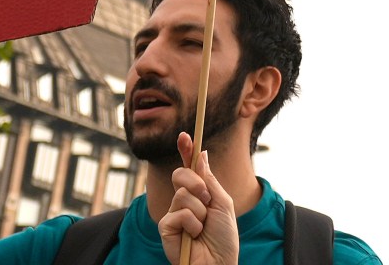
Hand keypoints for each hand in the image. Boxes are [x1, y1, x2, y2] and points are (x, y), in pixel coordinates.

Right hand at [160, 134, 238, 264]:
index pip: (189, 168)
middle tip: (207, 200)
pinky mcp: (165, 228)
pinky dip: (192, 224)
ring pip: (182, 195)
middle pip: (180, 175)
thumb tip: (202, 153)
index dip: (185, 151)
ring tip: (203, 226)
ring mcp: (173, 214)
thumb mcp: (222, 203)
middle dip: (196, 183)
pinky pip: (178, 213)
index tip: (185, 135)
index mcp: (199, 193)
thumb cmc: (223, 237)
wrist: (218, 263)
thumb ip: (209, 180)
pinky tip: (193, 236)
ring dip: (199, 210)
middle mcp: (183, 201)